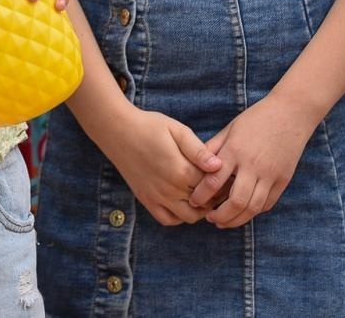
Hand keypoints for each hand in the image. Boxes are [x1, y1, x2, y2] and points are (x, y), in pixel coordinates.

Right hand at [93, 106, 222, 225]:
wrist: (117, 130)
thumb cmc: (149, 126)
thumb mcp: (177, 131)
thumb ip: (199, 151)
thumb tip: (219, 165)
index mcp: (181, 171)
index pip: (213, 186)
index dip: (223, 181)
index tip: (228, 175)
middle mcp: (170, 189)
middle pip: (204, 203)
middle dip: (215, 196)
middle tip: (219, 185)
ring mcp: (157, 197)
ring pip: (188, 217)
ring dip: (199, 210)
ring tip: (202, 194)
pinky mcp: (146, 200)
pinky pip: (167, 219)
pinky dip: (178, 216)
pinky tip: (182, 202)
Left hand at [189, 95, 315, 228]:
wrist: (290, 114)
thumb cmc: (256, 119)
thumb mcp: (230, 129)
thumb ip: (213, 148)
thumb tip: (193, 164)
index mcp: (235, 151)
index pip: (214, 181)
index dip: (202, 196)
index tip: (194, 201)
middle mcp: (253, 166)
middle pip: (235, 202)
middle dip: (220, 215)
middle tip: (209, 218)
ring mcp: (270, 175)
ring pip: (253, 207)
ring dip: (236, 219)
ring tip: (224, 222)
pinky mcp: (283, 180)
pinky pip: (268, 203)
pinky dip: (254, 212)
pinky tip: (243, 213)